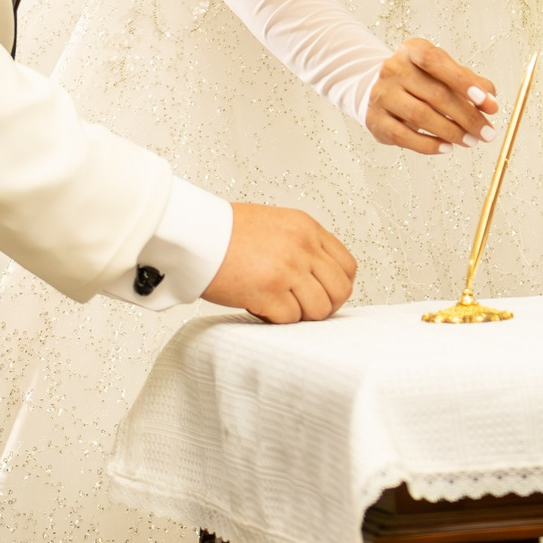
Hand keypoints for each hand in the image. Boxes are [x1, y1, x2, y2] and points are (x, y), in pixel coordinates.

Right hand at [202, 202, 358, 322]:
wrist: (195, 233)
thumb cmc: (225, 230)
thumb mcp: (275, 223)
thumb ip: (300, 244)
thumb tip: (317, 275)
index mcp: (306, 228)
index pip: (347, 266)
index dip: (339, 286)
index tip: (324, 294)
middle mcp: (302, 247)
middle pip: (339, 290)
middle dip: (325, 306)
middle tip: (304, 308)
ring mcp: (287, 269)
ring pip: (318, 309)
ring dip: (300, 315)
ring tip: (278, 306)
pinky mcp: (268, 291)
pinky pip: (290, 319)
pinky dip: (275, 319)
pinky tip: (259, 306)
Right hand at [366, 38, 498, 155]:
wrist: (381, 91)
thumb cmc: (423, 81)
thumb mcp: (446, 73)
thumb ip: (472, 84)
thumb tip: (492, 105)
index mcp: (413, 50)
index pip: (437, 62)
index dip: (464, 82)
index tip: (488, 103)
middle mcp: (393, 69)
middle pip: (435, 94)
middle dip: (467, 116)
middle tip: (487, 133)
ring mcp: (381, 94)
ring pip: (420, 116)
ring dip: (451, 132)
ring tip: (471, 141)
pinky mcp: (375, 120)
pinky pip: (405, 136)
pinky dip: (429, 145)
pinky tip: (447, 148)